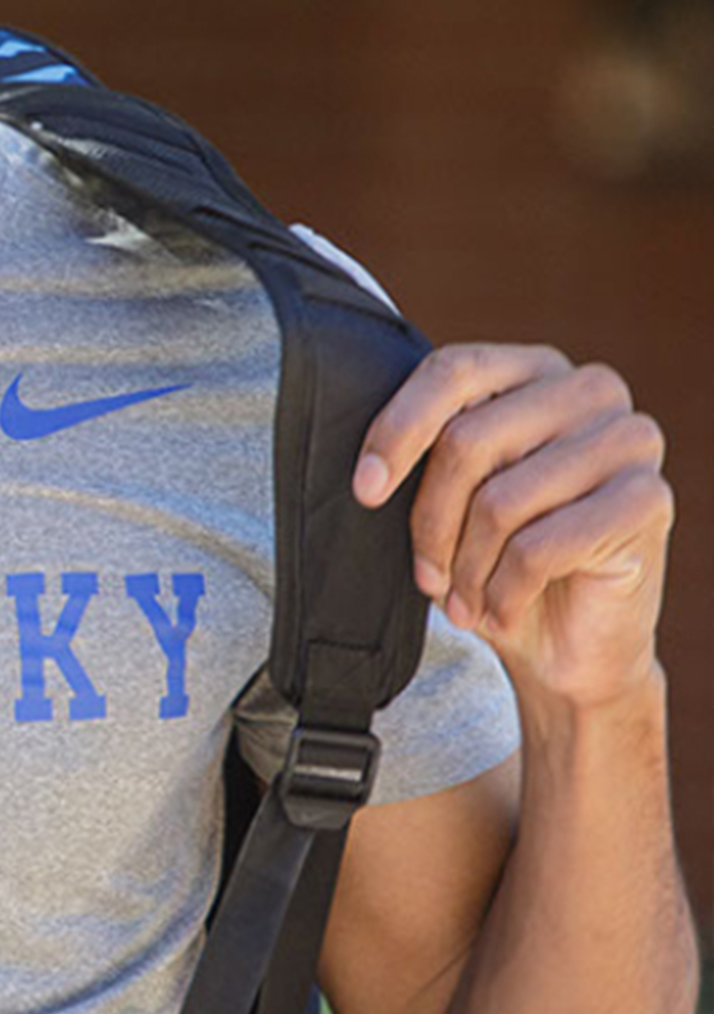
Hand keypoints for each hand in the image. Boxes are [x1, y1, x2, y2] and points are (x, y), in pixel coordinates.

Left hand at [354, 344, 671, 711]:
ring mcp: (629, 440)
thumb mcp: (452, 496)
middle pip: (467, 440)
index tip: (365, 491)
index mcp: (535, 369)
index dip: (396, 430)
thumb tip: (369, 467)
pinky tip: (501, 611)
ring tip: (462, 600)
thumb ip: (427, 454)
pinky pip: (538, 547)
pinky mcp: (647, 499)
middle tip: (426, 576)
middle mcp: (591, 390)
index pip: (452, 372)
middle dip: (431, 522)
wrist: (569, 644)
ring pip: (499, 500)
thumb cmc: (497, 559)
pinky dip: (502, 592)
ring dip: (465, 568)